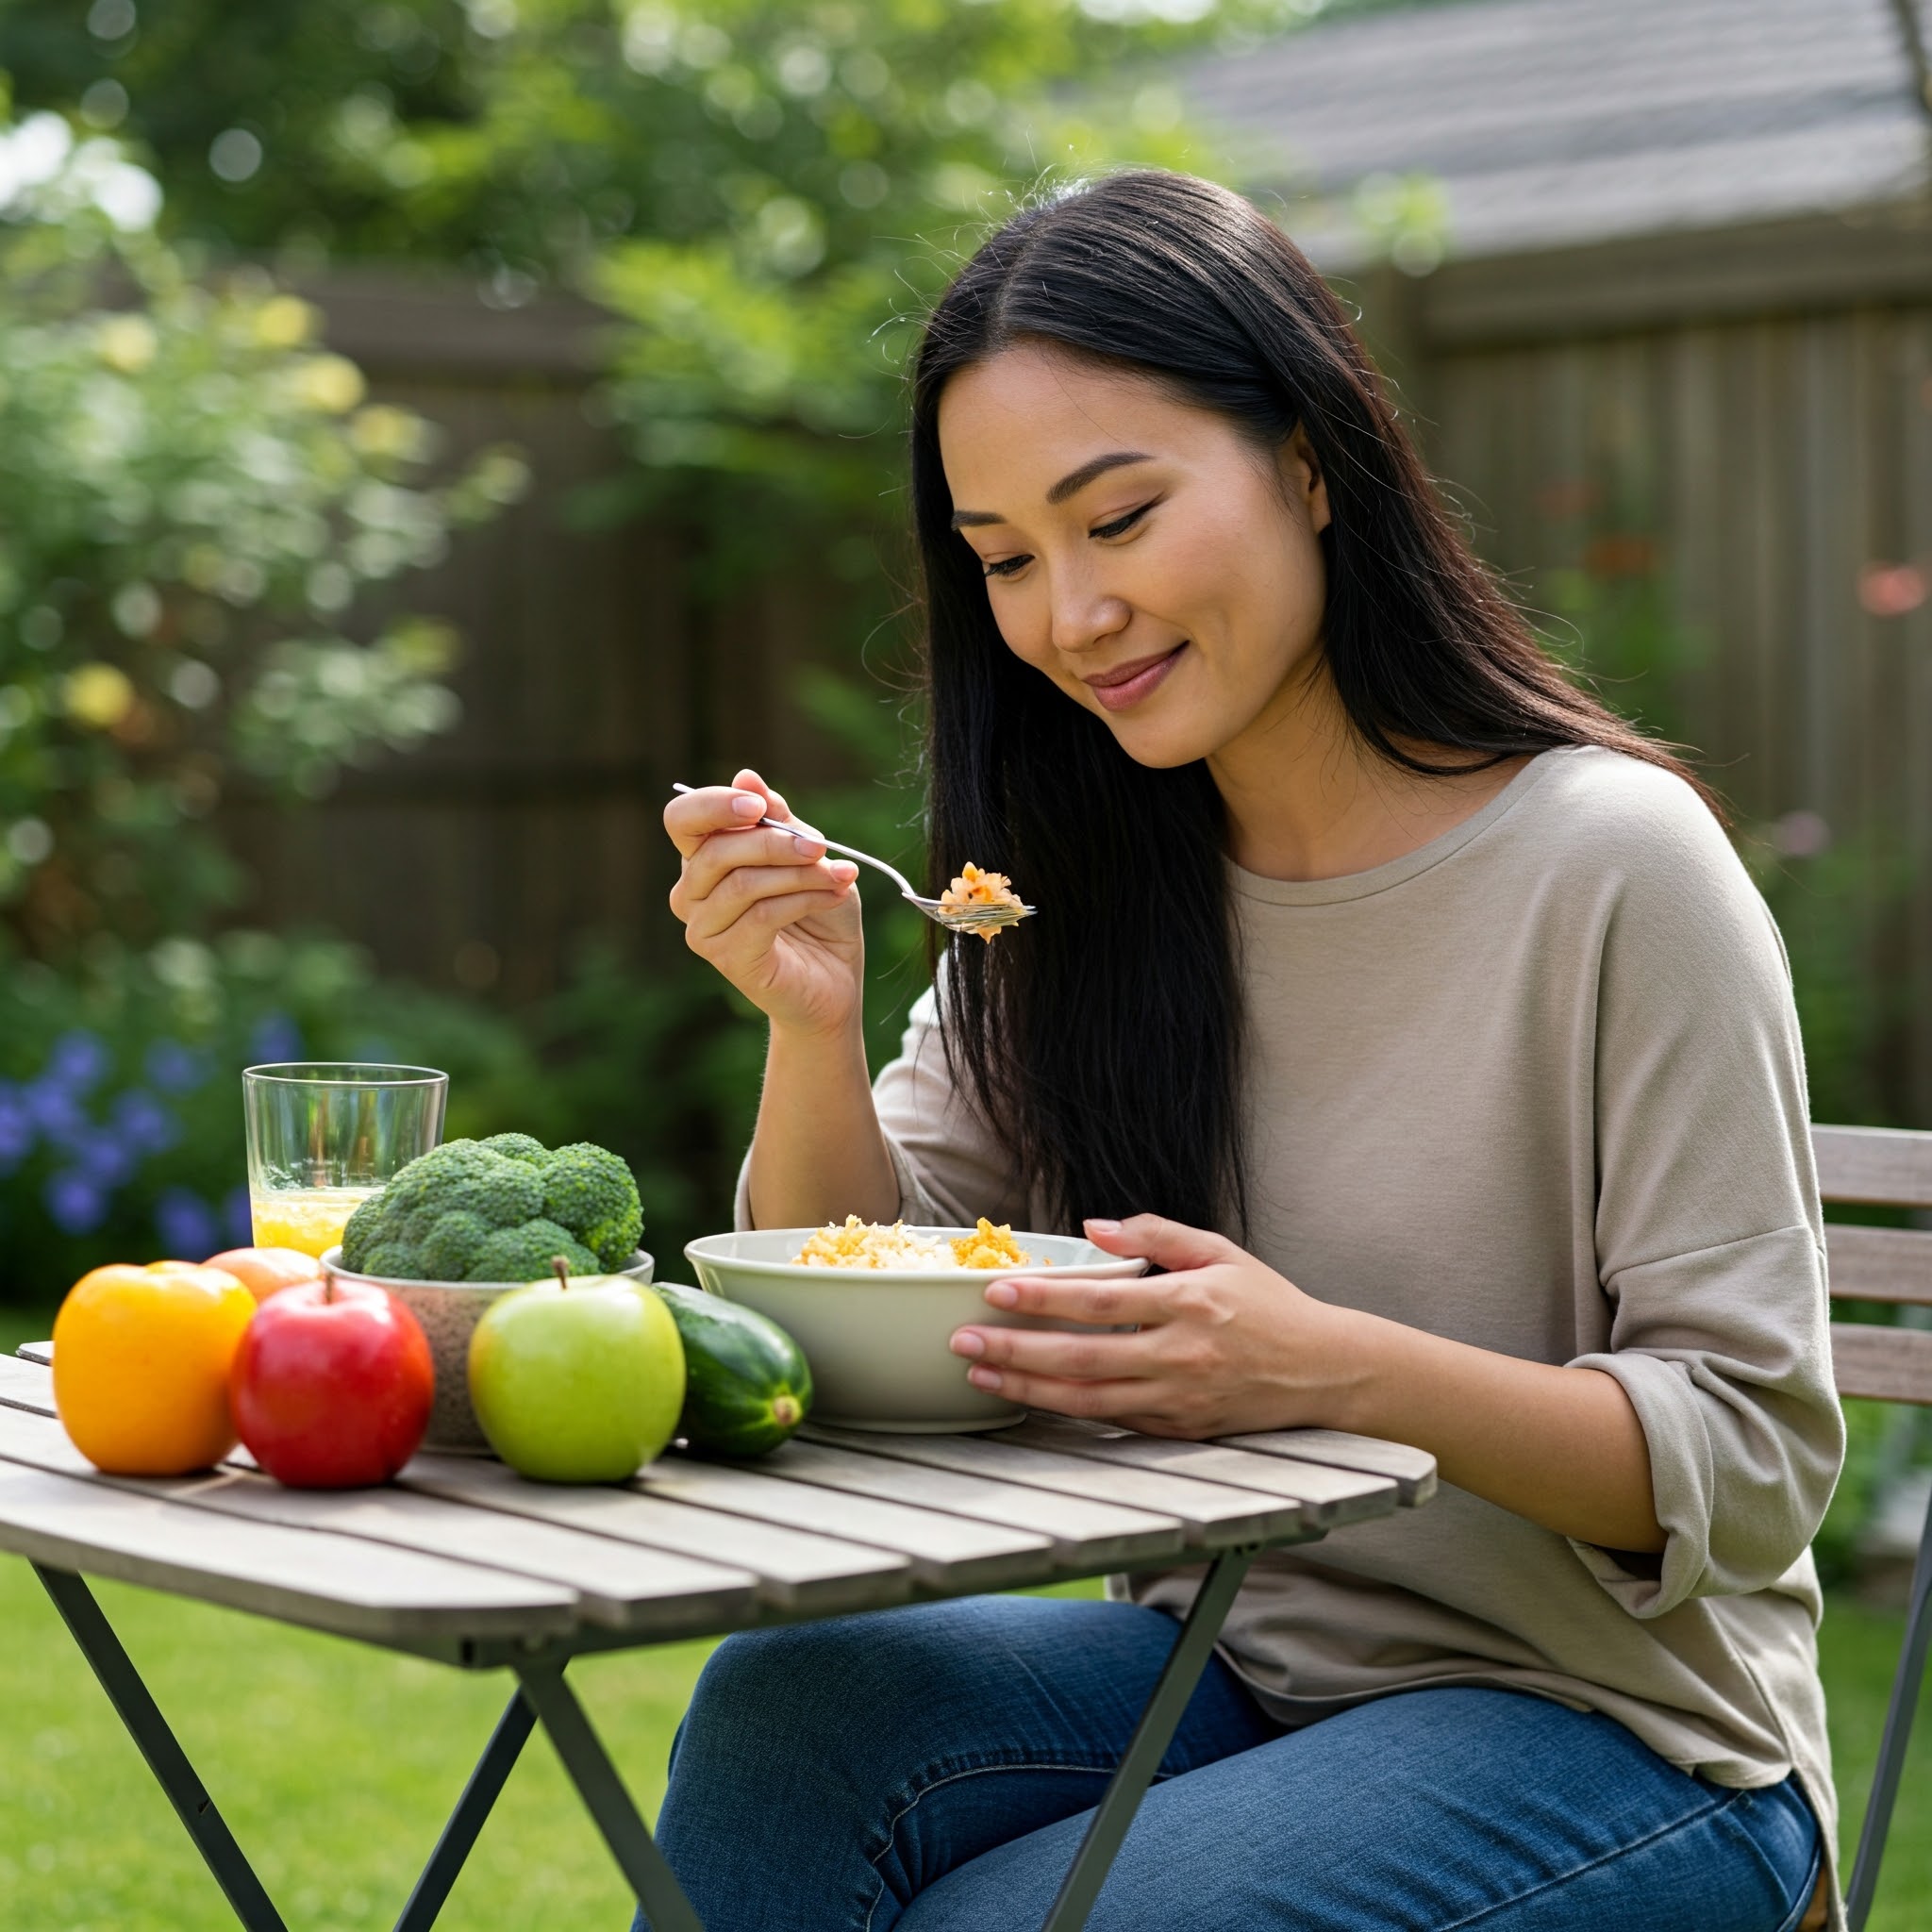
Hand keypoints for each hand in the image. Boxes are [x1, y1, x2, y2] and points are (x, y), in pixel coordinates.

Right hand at [665, 768, 863, 1038]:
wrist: (835, 980)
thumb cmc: (818, 913)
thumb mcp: (806, 854)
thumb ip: (777, 819)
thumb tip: (746, 777)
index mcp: (703, 858)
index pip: (683, 819)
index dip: (715, 805)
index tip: (761, 807)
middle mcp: (691, 893)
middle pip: (715, 850)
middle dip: (775, 841)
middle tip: (820, 845)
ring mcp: (703, 929)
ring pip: (742, 883)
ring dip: (798, 874)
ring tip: (838, 876)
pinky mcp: (726, 958)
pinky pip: (761, 916)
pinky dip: (803, 900)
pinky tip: (832, 896)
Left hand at [947, 1215, 1366, 1438]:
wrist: (1324, 1369)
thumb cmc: (1268, 1304)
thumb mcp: (1218, 1251)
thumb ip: (1154, 1233)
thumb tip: (1092, 1227)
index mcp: (1190, 1303)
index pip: (1101, 1303)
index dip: (1045, 1299)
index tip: (997, 1292)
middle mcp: (1182, 1355)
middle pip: (1083, 1359)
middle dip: (1017, 1351)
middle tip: (963, 1341)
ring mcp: (1181, 1399)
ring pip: (1090, 1401)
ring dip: (1028, 1388)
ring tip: (980, 1374)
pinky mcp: (1181, 1429)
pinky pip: (1113, 1422)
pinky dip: (1068, 1411)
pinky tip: (1030, 1396)